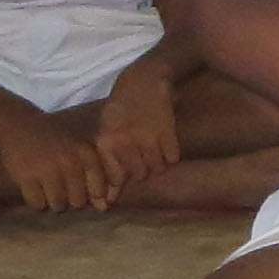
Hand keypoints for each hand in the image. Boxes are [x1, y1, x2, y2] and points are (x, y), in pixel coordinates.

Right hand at [0, 114, 122, 212]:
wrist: (19, 124)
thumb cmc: (56, 142)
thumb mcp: (80, 150)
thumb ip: (96, 177)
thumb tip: (103, 208)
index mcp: (86, 153)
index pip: (99, 190)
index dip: (91, 194)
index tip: (81, 187)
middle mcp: (69, 161)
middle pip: (78, 202)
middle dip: (70, 200)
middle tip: (61, 188)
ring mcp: (47, 169)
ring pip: (58, 206)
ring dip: (53, 202)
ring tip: (47, 189)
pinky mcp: (25, 176)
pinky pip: (37, 205)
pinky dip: (36, 202)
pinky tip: (34, 188)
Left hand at [93, 63, 182, 189]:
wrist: (144, 79)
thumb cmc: (121, 105)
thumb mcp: (106, 129)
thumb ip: (107, 160)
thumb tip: (106, 199)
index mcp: (106, 141)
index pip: (116, 177)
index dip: (119, 185)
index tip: (121, 187)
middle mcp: (125, 142)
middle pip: (139, 175)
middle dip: (141, 170)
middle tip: (141, 158)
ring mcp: (147, 138)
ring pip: (156, 169)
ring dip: (157, 164)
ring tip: (154, 151)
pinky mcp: (167, 133)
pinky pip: (172, 158)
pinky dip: (170, 155)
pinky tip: (165, 144)